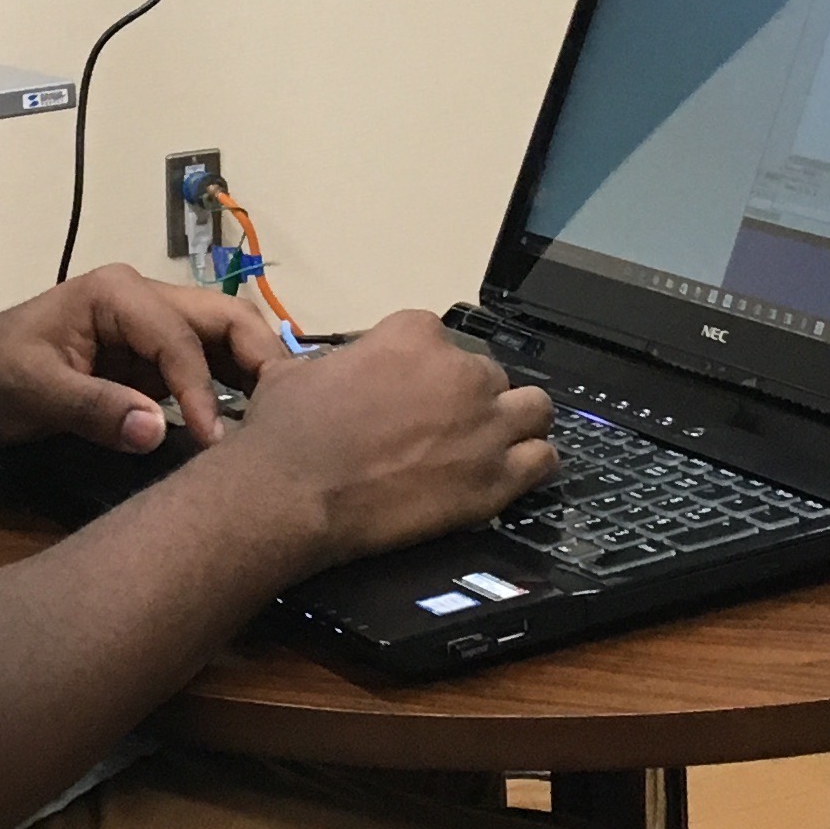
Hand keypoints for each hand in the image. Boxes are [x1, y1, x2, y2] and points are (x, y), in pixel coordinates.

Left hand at [0, 265, 287, 457]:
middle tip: (286, 412)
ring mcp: (148, 329)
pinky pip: (201, 368)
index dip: (202, 387)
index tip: (216, 440)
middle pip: (221, 319)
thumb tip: (159, 432)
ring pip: (220, 340)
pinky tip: (249, 422)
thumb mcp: (35, 391)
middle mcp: (142, 300)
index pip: (180, 336)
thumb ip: (97, 409)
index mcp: (117, 293)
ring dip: (251, 373)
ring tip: (280, 419)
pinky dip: (228, 391)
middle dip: (258, 359)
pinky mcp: (147, 361)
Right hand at [208, 310, 557, 569]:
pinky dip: (529, 464)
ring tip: (490, 444)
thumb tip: (339, 369)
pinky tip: (510, 473)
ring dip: (513, 423)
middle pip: (488, 375)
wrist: (290, 494)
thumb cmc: (287, 432)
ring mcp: (484, 424)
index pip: (441, 340)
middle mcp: (460, 370)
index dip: (426, 371)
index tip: (411, 395)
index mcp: (414, 334)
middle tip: (440, 429)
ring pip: (533, 408)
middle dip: (467, 399)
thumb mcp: (300, 369)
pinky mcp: (495, 478)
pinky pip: (542, 460)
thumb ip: (338, 360)